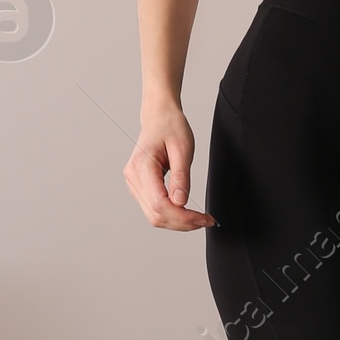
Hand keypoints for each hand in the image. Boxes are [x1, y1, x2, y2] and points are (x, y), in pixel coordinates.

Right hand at [124, 106, 214, 230]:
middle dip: (183, 223)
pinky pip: (153, 209)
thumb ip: (181, 177)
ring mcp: (134, 183)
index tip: (203, 218)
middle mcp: (133, 177)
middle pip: (156, 214)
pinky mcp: (139, 187)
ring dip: (177, 222)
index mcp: (142, 166)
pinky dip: (171, 215)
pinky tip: (186, 212)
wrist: (159, 116)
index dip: (182, 217)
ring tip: (198, 218)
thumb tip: (181, 202)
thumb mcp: (183, 148)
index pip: (159, 204)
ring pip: (154, 216)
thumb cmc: (170, 126)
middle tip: (205, 220)